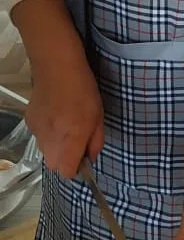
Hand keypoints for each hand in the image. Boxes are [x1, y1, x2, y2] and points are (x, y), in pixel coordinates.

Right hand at [25, 47, 103, 177]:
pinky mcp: (29, 122)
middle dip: (66, 159)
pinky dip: (47, 133)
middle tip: (75, 140)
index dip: (75, 168)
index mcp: (71, 137)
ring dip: (56, 146)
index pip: (66, 171)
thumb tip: (90, 158)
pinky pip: (39, 137)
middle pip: (55, 165)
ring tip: (65, 124)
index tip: (82, 157)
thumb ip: (95, 141)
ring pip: (46, 151)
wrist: (56, 67)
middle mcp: (51, 138)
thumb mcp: (98, 116)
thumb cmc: (83, 90)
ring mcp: (37, 131)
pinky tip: (54, 115)